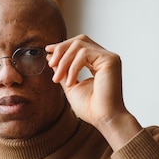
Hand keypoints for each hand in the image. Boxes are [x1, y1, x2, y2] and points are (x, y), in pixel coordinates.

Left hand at [46, 35, 140, 149]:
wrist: (103, 118)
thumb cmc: (90, 107)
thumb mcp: (70, 86)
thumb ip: (63, 71)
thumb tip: (51, 57)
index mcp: (97, 62)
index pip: (79, 45)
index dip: (63, 46)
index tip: (48, 51)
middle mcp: (104, 57)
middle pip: (79, 40)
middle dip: (61, 49)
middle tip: (50, 63)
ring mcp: (108, 57)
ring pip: (79, 46)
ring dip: (64, 61)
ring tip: (58, 79)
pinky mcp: (110, 60)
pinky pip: (84, 54)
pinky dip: (73, 67)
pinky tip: (71, 82)